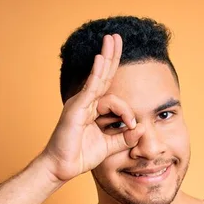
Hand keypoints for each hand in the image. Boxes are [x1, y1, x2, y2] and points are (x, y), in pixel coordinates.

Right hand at [40, 34, 143, 182]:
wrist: (63, 167)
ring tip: (112, 40)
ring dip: (107, 59)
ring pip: (100, 81)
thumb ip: (126, 137)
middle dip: (111, 56)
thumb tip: (141, 127)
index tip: (132, 125)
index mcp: (93, 109)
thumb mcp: (111, 146)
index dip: (125, 102)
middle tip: (116, 37)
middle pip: (102, 75)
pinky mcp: (76, 108)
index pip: (111, 93)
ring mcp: (80, 103)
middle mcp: (86, 102)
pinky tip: (101, 59)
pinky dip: (96, 74)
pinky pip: (90, 88)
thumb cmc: (81, 156)